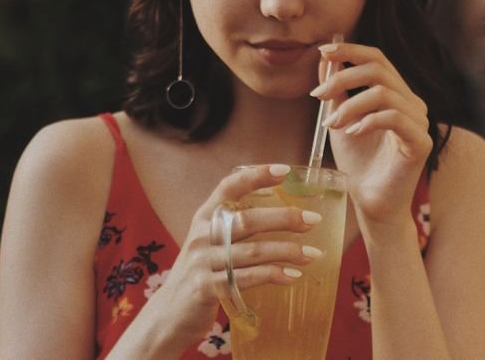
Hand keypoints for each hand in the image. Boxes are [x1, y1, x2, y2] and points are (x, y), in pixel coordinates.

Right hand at [157, 164, 321, 340]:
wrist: (170, 314)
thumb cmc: (202, 273)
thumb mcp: (211, 243)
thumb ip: (236, 228)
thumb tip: (286, 216)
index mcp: (204, 217)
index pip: (229, 187)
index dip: (256, 176)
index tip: (284, 171)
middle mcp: (201, 236)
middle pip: (247, 220)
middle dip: (284, 218)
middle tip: (313, 220)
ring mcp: (203, 262)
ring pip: (253, 251)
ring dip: (287, 251)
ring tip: (312, 254)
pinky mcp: (208, 289)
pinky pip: (247, 278)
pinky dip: (273, 275)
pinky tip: (293, 276)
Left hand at [311, 43, 432, 225]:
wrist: (370, 202)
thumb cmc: (358, 162)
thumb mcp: (339, 119)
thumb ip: (336, 90)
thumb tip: (325, 57)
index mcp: (396, 94)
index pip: (377, 59)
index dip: (351, 50)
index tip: (323, 52)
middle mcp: (412, 103)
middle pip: (379, 70)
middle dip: (343, 76)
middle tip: (318, 95)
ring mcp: (419, 122)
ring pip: (384, 93)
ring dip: (350, 105)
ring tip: (332, 124)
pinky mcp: (420, 142)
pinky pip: (394, 118)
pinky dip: (368, 121)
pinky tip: (352, 133)